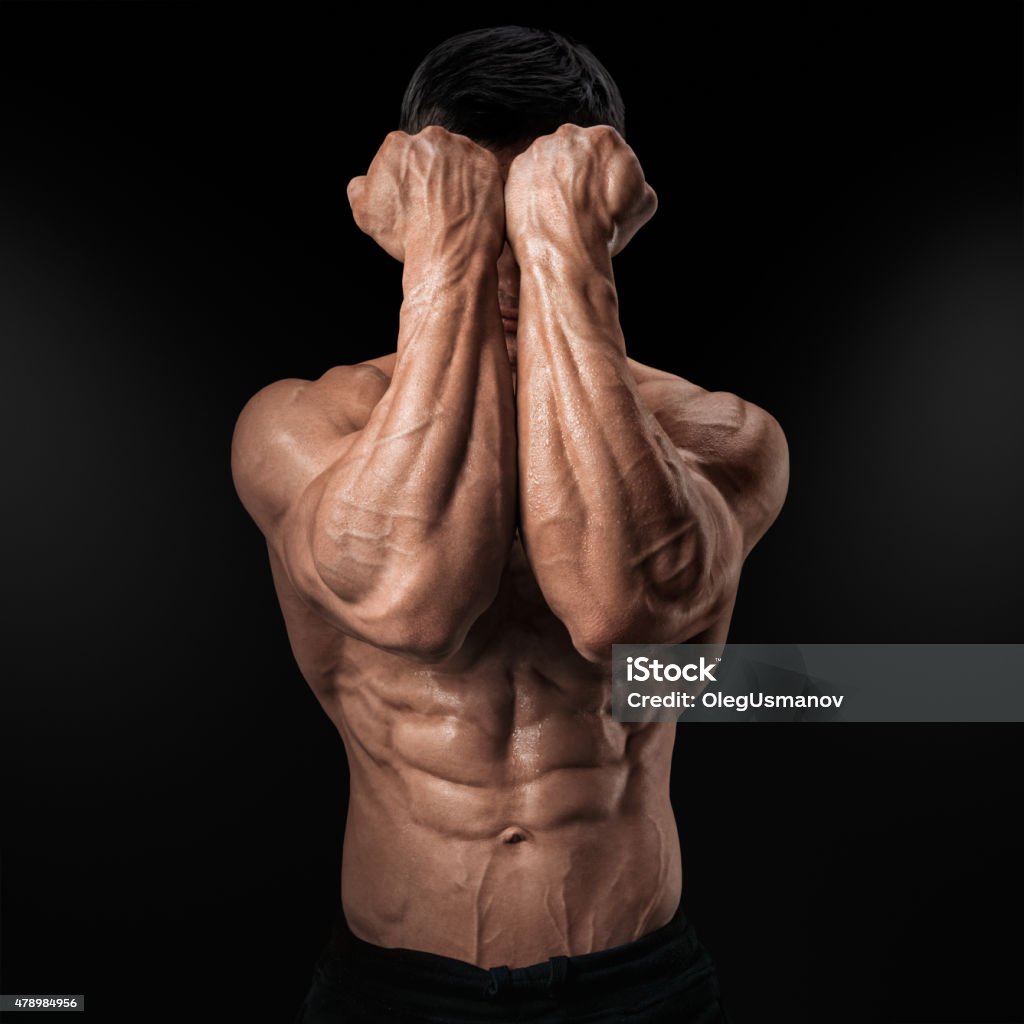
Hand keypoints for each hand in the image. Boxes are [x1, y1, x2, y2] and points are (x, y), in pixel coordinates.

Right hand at [347, 127, 504, 262]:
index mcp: (397, 144)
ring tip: (454, 209)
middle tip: (434, 204)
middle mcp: (430, 137)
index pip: (401, 156)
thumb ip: (360, 187)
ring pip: (457, 159)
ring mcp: (462, 148)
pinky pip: (481, 171)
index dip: (406, 179)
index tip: (412, 199)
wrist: (447, 253)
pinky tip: (471, 208)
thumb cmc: (404, 235)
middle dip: (431, 174)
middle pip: (430, 153)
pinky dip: (477, 186)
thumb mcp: (364, 212)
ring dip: (456, 178)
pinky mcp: (488, 163)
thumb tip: (365, 181)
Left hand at [504, 125, 656, 257]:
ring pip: (548, 164)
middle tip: (578, 205)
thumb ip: (635, 182)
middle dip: (576, 175)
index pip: (605, 152)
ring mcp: (538, 150)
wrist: (567, 249)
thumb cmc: (608, 228)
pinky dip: (531, 194)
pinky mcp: (515, 169)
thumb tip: (628, 184)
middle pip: (574, 154)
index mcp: (605, 138)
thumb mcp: (643, 202)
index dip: (603, 176)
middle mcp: (569, 135)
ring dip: (552, 183)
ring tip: (557, 214)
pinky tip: (539, 215)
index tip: (599, 197)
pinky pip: (525, 179)